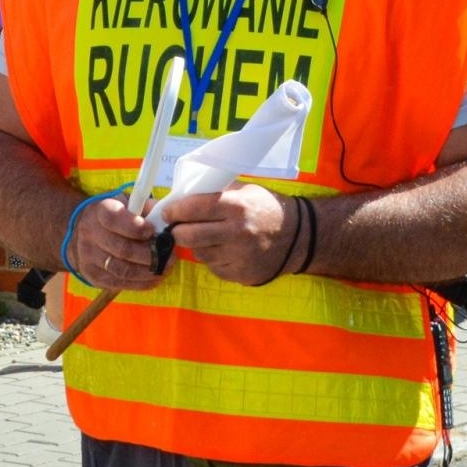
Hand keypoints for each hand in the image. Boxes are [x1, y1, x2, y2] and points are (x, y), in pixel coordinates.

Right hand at [66, 198, 164, 292]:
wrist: (82, 233)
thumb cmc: (114, 216)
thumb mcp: (127, 203)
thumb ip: (146, 208)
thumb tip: (167, 219)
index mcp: (100, 212)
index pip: (113, 219)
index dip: (136, 227)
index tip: (153, 230)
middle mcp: (90, 235)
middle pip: (122, 249)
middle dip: (150, 254)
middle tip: (169, 254)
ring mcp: (89, 258)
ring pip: (122, 269)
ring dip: (149, 271)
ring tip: (166, 267)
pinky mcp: (94, 276)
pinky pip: (121, 283)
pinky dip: (142, 283)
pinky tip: (156, 276)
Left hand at [164, 183, 300, 285]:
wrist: (298, 236)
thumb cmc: (266, 208)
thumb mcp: (244, 191)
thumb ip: (215, 194)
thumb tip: (179, 197)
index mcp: (237, 207)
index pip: (192, 209)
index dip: (174, 211)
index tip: (168, 212)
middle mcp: (237, 233)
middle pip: (187, 236)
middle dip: (177, 231)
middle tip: (178, 227)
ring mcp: (238, 257)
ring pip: (199, 253)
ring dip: (197, 245)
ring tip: (209, 236)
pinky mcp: (240, 274)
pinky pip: (213, 267)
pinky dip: (213, 258)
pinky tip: (225, 249)